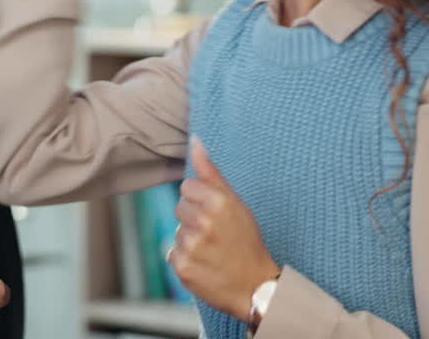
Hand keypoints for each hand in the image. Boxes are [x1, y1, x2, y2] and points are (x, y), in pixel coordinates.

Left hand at [169, 137, 279, 321]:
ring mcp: (191, 246)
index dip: (201, 199)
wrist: (254, 287)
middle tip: (215, 233)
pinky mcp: (182, 267)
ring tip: (212, 250)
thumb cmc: (246, 241)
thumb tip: (195, 140)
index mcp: (218, 202)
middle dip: (194, 218)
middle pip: (179, 207)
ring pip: (177, 231)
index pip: (187, 186)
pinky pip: (173, 252)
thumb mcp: (235, 202)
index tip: (216, 212)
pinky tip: (205, 263)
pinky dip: (187, 258)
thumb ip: (211, 172)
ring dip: (191, 239)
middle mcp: (203, 222)